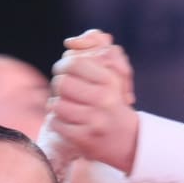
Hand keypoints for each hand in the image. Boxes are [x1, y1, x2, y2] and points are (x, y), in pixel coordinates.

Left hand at [49, 30, 138, 171]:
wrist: (128, 140)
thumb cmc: (113, 103)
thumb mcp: (112, 76)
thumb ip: (94, 53)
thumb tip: (69, 42)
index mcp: (110, 81)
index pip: (74, 64)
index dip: (63, 65)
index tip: (63, 71)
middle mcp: (103, 99)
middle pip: (62, 83)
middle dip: (57, 85)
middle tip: (61, 89)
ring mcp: (94, 120)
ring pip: (57, 105)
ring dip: (56, 105)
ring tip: (63, 106)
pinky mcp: (85, 138)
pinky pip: (56, 124)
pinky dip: (56, 122)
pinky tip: (65, 121)